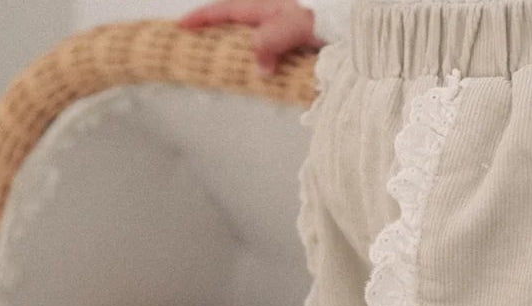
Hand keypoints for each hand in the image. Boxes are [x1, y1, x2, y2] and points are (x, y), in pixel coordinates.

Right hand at [178, 0, 322, 73]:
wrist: (351, 23)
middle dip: (214, 34)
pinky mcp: (293, 40)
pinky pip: (270, 51)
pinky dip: (260, 60)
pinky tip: (260, 73)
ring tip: (223, 67)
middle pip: (234, 23)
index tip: (180, 27)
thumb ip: (269, 43)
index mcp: (261, 6)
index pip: (223, 10)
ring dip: (237, 51)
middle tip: (196, 48)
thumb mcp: (290, 27)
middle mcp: (269, 14)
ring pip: (251, 38)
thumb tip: (258, 68)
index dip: (201, 18)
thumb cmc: (322, 17)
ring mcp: (281, 26)